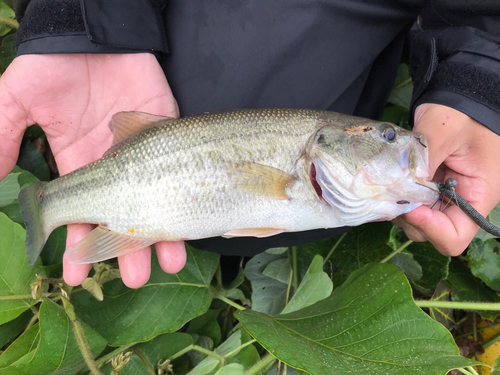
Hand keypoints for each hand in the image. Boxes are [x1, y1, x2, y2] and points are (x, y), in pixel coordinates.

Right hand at [0, 53, 185, 287]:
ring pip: (158, 201)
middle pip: (125, 218)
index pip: (81, 216)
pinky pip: (182, 167)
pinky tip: (194, 218)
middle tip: (134, 278)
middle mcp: (115, 168)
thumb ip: (3, 137)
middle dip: (128, 250)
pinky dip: (188, 192)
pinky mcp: (169, 133)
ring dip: (164, 233)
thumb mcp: (18, 100)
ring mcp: (144, 153)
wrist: (94, 32)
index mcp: (80, 166)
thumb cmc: (54, 65)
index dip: (79, 244)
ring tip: (170, 262)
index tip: (79, 274)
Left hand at [393, 103, 499, 254]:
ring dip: (397, 206)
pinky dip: (394, 195)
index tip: (410, 207)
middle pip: (428, 232)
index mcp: (479, 195)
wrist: (459, 94)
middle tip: (391, 191)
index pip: (455, 237)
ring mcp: (441, 195)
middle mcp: (460, 202)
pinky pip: (407, 201)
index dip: (429, 229)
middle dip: (407, 216)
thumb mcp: (445, 129)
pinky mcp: (426, 186)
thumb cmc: (463, 110)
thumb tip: (399, 185)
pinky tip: (388, 177)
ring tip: (388, 181)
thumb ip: (422, 159)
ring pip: (413, 219)